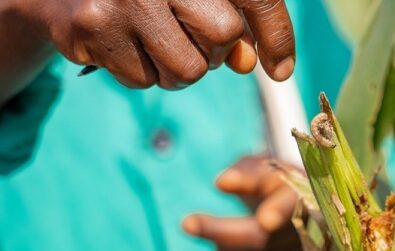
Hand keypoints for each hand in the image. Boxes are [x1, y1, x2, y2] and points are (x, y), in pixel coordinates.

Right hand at [10, 0, 294, 88]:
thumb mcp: (194, 1)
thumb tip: (249, 64)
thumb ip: (228, 24)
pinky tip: (124, 47)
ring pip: (189, 70)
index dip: (276, 35)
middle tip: (190, 41)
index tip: (281, 69)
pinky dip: (142, 74)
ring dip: (179, 71)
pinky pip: (146, 81)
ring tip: (155, 46)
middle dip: (214, 52)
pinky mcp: (96, 25)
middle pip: (224, 35)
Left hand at [182, 155, 304, 250]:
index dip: (280, 213)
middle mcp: (310, 231)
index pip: (293, 205)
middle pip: (263, 240)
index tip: (265, 220)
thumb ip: (246, 173)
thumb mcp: (265, 168)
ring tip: (205, 233)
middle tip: (188, 223)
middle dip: (221, 233)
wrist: (305, 211)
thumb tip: (222, 183)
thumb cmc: (277, 184)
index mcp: (304, 196)